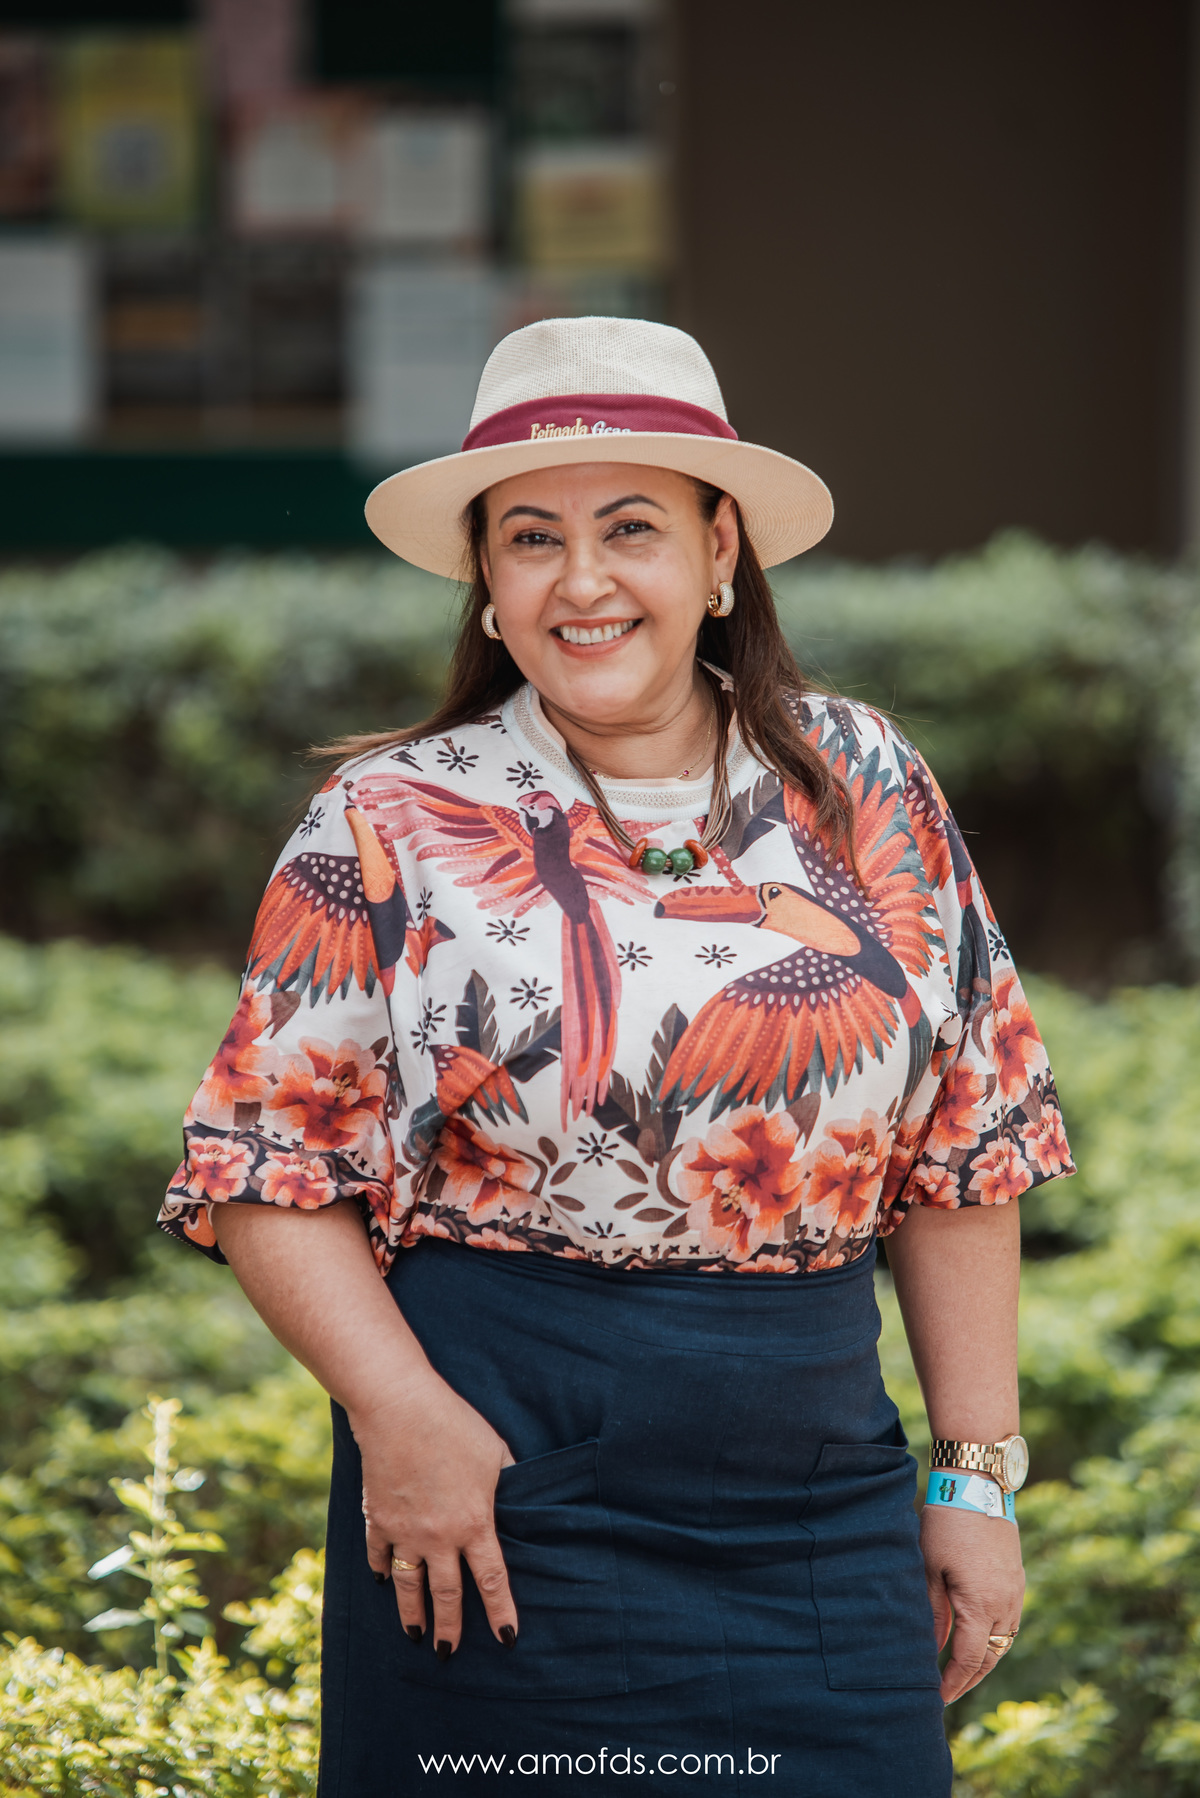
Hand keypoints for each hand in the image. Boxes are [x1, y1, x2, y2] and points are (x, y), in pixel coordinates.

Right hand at [349, 1370, 517, 1657]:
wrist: (399, 1408)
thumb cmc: (454, 1424)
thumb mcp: (496, 1451)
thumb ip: (511, 1479)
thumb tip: (525, 1494)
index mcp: (474, 1523)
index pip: (492, 1580)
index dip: (500, 1613)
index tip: (506, 1639)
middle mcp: (439, 1537)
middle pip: (446, 1594)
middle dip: (449, 1627)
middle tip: (448, 1653)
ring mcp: (404, 1531)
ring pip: (408, 1585)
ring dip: (412, 1613)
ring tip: (415, 1635)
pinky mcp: (377, 1518)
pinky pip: (379, 1555)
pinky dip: (381, 1571)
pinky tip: (382, 1581)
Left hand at [921, 1502, 1024, 1703]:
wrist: (978, 1485)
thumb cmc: (947, 1524)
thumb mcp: (930, 1568)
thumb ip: (933, 1612)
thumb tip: (933, 1648)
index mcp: (981, 1606)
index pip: (967, 1659)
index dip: (952, 1682)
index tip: (936, 1698)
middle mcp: (1005, 1605)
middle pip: (990, 1657)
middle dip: (969, 1679)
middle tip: (947, 1692)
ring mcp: (1015, 1592)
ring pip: (1004, 1642)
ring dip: (984, 1659)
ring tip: (961, 1671)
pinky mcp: (1017, 1579)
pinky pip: (1009, 1622)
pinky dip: (994, 1637)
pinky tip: (977, 1636)